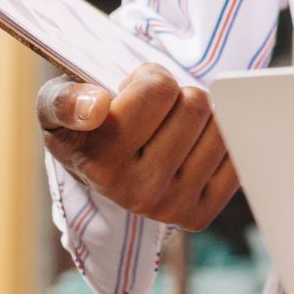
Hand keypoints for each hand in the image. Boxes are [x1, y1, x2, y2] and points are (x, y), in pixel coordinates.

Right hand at [36, 64, 237, 230]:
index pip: (158, 88)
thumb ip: (66, 99)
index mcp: (99, 161)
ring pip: (219, 126)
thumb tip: (94, 107)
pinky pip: (236, 154)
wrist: (99, 168)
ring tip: (169, 129)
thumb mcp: (57, 102)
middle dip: (177, 95)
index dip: (148, 78)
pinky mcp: (200, 215)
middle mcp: (134, 193)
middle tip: (153, 112)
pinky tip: (191, 148)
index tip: (128, 92)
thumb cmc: (85, 122)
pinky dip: (217, 140)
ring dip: (199, 117)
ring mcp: (170, 208)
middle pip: (195, 103)